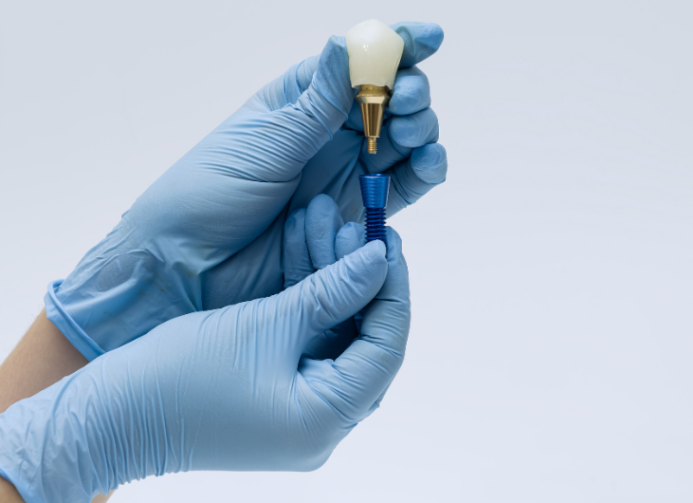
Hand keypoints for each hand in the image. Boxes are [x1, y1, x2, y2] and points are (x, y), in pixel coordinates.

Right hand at [1, 229, 410, 501]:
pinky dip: (310, 305)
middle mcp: (323, 426)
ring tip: (331, 225)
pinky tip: (309, 255)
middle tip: (365, 228)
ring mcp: (302, 417)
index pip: (386, 346)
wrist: (109, 414)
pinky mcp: (279, 401)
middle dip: (363, 281)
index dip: (392, 289)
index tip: (388, 240)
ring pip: (338, 339)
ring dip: (334, 284)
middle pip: (366, 342)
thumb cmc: (180, 374)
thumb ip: (331, 291)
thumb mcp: (266, 323)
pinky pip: (310, 347)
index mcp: (327, 420)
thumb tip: (380, 259)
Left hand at [46, 22, 445, 359]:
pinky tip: (428, 163)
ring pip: (407, 140)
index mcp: (303, 98)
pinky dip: (426, 171)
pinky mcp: (360, 214)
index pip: (359, 61)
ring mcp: (349, 172)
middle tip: (404, 101)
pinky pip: (406, 187)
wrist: (188, 266)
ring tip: (411, 134)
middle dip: (411, 91)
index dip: (401, 45)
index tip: (433, 38)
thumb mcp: (264, 141)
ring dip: (422, 129)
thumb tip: (349, 43)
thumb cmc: (208, 194)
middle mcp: (332, 131)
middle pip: (393, 98)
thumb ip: (316, 103)